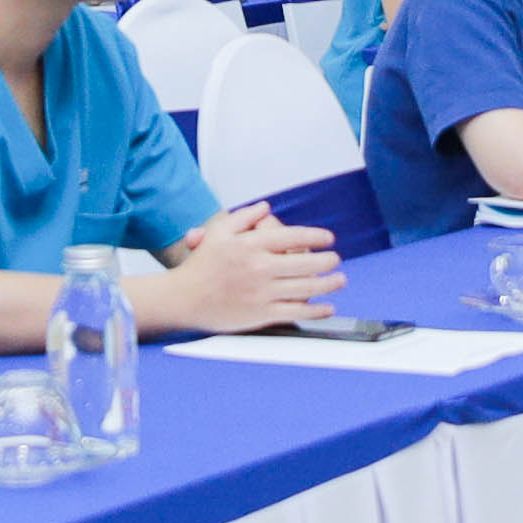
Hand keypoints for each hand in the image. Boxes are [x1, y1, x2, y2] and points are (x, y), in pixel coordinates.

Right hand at [165, 201, 337, 328]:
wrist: (183, 298)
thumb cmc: (200, 265)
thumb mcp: (218, 232)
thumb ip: (244, 217)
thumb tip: (266, 208)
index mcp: (251, 245)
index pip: (294, 236)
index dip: (317, 236)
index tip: (328, 238)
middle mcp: (260, 268)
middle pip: (306, 262)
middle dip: (328, 261)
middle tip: (336, 259)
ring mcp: (262, 293)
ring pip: (306, 288)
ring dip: (329, 284)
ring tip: (339, 280)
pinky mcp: (261, 315)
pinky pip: (296, 311)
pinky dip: (316, 310)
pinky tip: (327, 307)